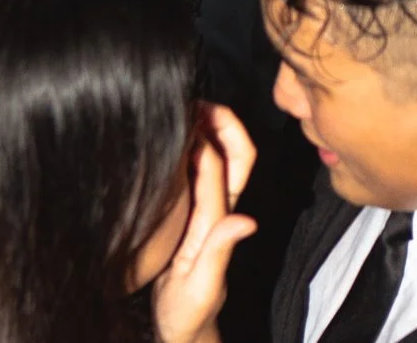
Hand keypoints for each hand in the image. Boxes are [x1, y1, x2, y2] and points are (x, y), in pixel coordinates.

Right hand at [151, 103, 257, 342]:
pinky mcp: (194, 213)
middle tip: (192, 97)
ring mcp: (207, 208)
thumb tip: (246, 221)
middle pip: (235, 153)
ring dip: (207, 127)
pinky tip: (170, 134)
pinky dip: (190, 144)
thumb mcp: (201, 285)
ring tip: (181, 105)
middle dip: (222, 119)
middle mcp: (218, 208)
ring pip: (219, 157)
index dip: (207, 136)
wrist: (182, 330)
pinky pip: (199, 170)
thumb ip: (220, 251)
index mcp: (218, 220)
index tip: (186, 111)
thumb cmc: (188, 311)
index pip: (220, 167)